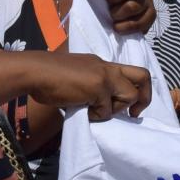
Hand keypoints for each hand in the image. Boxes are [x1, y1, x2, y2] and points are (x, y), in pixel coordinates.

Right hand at [25, 51, 152, 119]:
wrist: (34, 71)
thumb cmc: (47, 77)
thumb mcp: (76, 76)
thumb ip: (91, 86)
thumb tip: (98, 105)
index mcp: (102, 64)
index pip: (130, 72)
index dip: (136, 89)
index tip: (130, 106)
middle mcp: (108, 67)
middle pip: (144, 76)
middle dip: (145, 98)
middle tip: (135, 113)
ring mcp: (105, 76)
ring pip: (130, 96)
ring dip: (114, 109)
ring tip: (94, 110)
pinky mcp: (98, 87)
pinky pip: (107, 110)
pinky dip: (96, 116)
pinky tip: (81, 109)